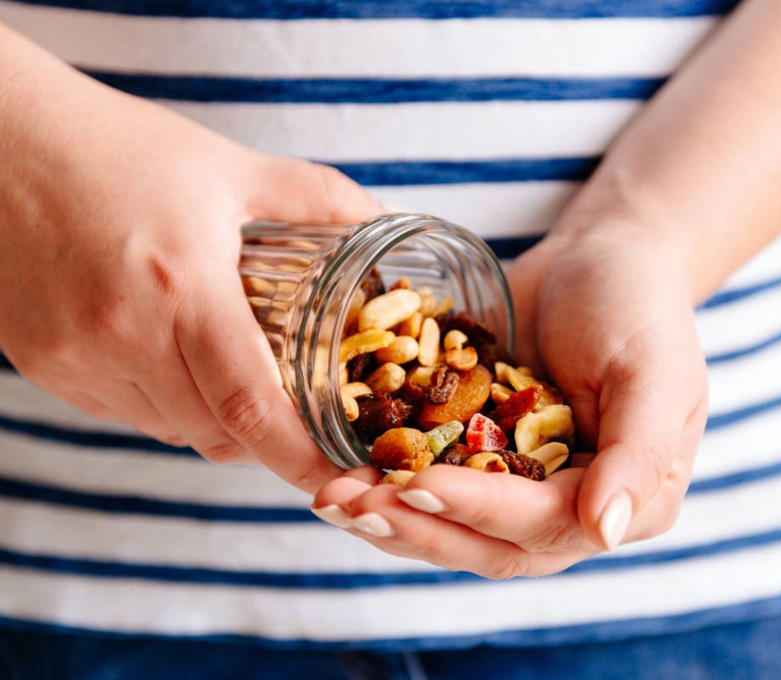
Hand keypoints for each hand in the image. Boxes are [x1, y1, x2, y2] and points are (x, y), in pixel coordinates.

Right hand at [0, 57, 380, 492]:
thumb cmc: (117, 147)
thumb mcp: (228, 168)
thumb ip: (316, 197)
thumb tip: (385, 217)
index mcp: (180, 288)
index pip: (250, 408)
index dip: (299, 457)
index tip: (338, 475)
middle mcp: (122, 334)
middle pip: (214, 432)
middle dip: (264, 438)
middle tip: (298, 413)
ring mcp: (73, 356)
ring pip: (168, 428)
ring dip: (212, 421)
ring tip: (233, 376)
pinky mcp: (41, 363)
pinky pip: (119, 412)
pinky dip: (160, 403)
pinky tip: (171, 358)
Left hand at [311, 220, 707, 576]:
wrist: (599, 258)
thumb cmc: (639, 307)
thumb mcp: (654, 371)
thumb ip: (640, 453)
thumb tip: (606, 532)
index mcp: (627, 502)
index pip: (545, 525)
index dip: (480, 511)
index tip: (420, 485)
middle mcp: (569, 509)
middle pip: (487, 544)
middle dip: (417, 527)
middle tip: (351, 504)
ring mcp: (517, 485)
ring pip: (448, 525)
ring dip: (388, 515)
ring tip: (330, 495)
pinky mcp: (475, 455)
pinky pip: (427, 478)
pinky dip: (382, 477)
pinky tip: (333, 466)